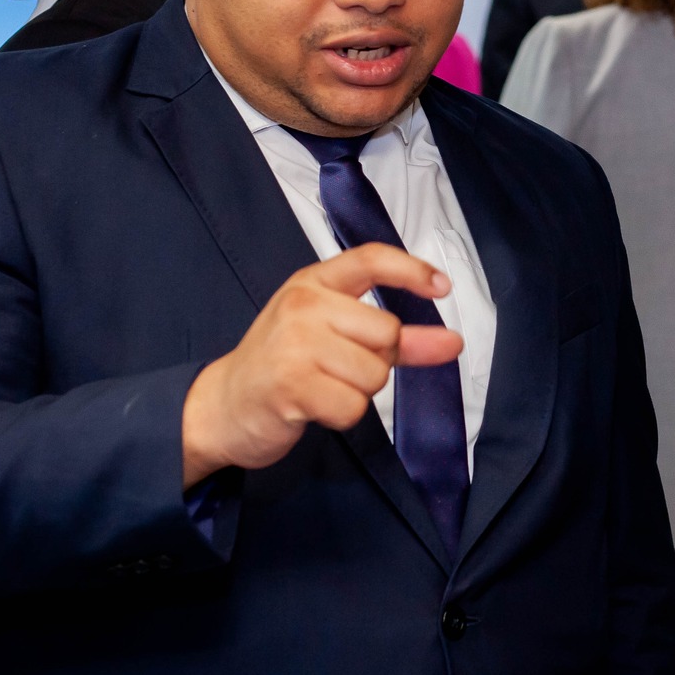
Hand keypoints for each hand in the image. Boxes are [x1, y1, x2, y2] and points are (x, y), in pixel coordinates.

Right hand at [180, 243, 463, 486]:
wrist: (222, 406)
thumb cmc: (281, 365)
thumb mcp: (332, 335)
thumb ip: (393, 337)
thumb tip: (452, 343)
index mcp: (312, 283)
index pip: (370, 259)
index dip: (412, 270)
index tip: (442, 287)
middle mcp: (303, 305)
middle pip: (386, 333)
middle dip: (377, 361)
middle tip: (336, 368)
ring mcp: (295, 344)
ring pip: (374, 374)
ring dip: (358, 392)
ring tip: (321, 386)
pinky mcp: (291, 385)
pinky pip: (353, 407)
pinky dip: (341, 415)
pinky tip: (313, 407)